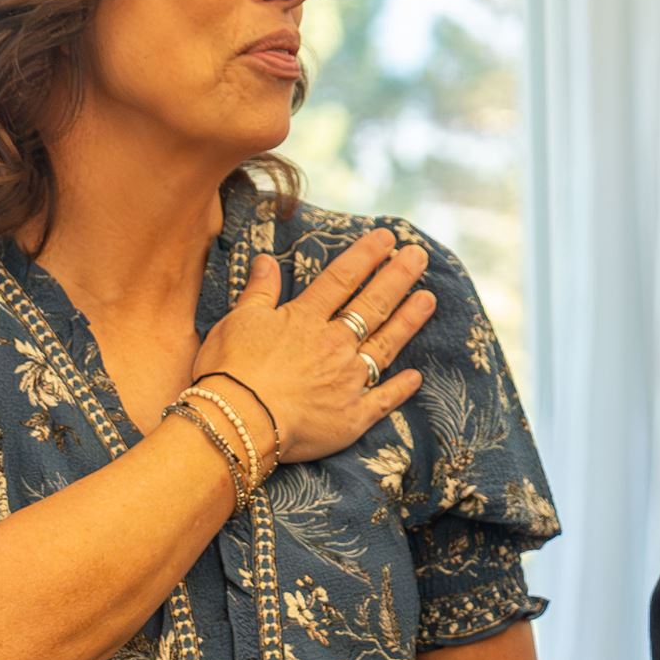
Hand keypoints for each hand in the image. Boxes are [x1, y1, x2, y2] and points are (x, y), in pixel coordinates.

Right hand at [194, 228, 434, 466]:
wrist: (237, 422)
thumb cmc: (230, 370)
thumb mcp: (238, 321)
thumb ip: (259, 291)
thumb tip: (266, 260)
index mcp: (305, 320)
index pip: (342, 279)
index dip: (366, 256)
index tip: (388, 237)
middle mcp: (334, 345)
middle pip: (372, 305)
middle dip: (398, 277)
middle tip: (420, 256)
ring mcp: (348, 380)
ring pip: (385, 345)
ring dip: (408, 321)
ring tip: (429, 299)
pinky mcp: (351, 417)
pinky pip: (382, 400)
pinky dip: (400, 388)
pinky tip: (416, 376)